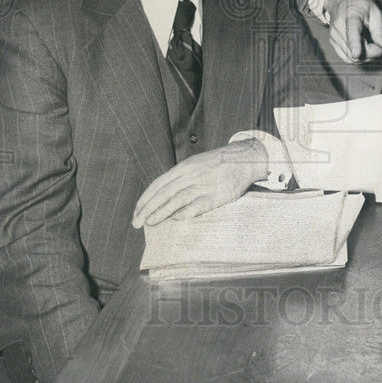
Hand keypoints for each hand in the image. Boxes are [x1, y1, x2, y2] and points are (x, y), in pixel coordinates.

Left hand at [132, 139, 267, 227]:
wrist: (245, 159)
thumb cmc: (219, 164)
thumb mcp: (197, 164)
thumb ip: (182, 177)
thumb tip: (164, 194)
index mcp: (184, 167)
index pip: (158, 184)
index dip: (145, 199)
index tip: (136, 211)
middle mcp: (191, 175)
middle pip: (164, 192)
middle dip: (147, 208)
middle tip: (136, 223)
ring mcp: (203, 184)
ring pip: (177, 198)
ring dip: (161, 211)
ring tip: (149, 223)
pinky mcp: (216, 195)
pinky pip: (198, 205)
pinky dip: (185, 212)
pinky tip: (176, 219)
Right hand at [324, 0, 381, 63]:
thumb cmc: (359, 3)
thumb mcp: (374, 10)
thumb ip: (379, 29)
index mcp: (350, 15)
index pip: (352, 31)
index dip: (355, 44)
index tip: (356, 54)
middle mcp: (338, 27)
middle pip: (354, 51)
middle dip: (371, 53)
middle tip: (379, 43)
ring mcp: (334, 36)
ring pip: (351, 58)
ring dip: (364, 56)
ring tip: (370, 42)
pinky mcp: (333, 43)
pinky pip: (346, 58)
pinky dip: (357, 57)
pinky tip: (362, 47)